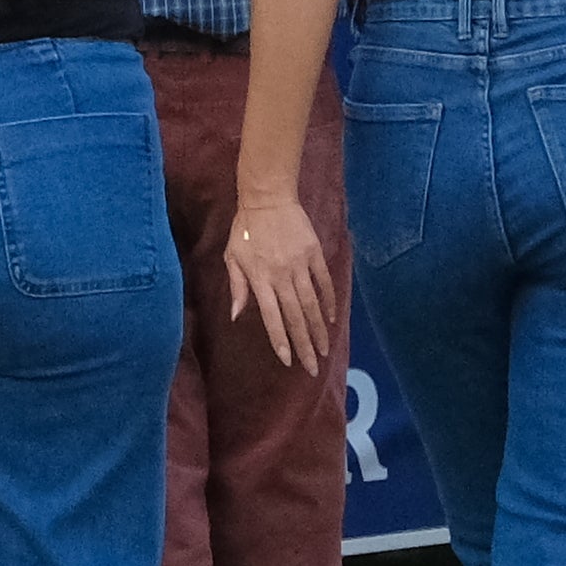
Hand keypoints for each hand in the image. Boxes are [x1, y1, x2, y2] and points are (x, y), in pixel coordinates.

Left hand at [225, 186, 341, 377]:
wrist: (267, 197)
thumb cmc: (244, 229)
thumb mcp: (232, 257)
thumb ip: (237, 287)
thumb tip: (237, 316)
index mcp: (259, 280)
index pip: (272, 318)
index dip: (281, 341)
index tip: (289, 360)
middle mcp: (281, 276)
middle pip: (295, 318)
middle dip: (306, 345)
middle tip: (314, 367)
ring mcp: (300, 265)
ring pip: (312, 305)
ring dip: (320, 330)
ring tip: (326, 349)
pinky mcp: (314, 254)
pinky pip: (324, 282)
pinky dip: (329, 302)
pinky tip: (333, 319)